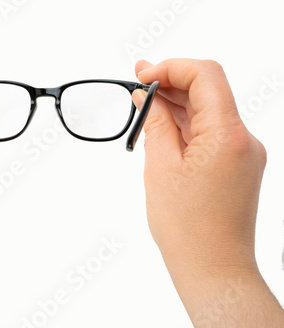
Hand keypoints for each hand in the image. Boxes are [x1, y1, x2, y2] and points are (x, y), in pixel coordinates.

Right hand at [131, 59, 283, 326]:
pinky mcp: (237, 165)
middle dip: (171, 82)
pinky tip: (161, 128)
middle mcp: (244, 139)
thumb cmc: (187, 229)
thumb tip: (148, 96)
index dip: (171, 67)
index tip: (143, 75)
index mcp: (228, 135)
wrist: (213, 268)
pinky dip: (186, 125)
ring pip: (209, 111)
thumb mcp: (161, 167)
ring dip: (177, 104)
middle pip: (209, 90)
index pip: (205, 76)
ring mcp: (244, 153)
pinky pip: (211, 132)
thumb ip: (156, 123)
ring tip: (143, 107)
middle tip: (136, 84)